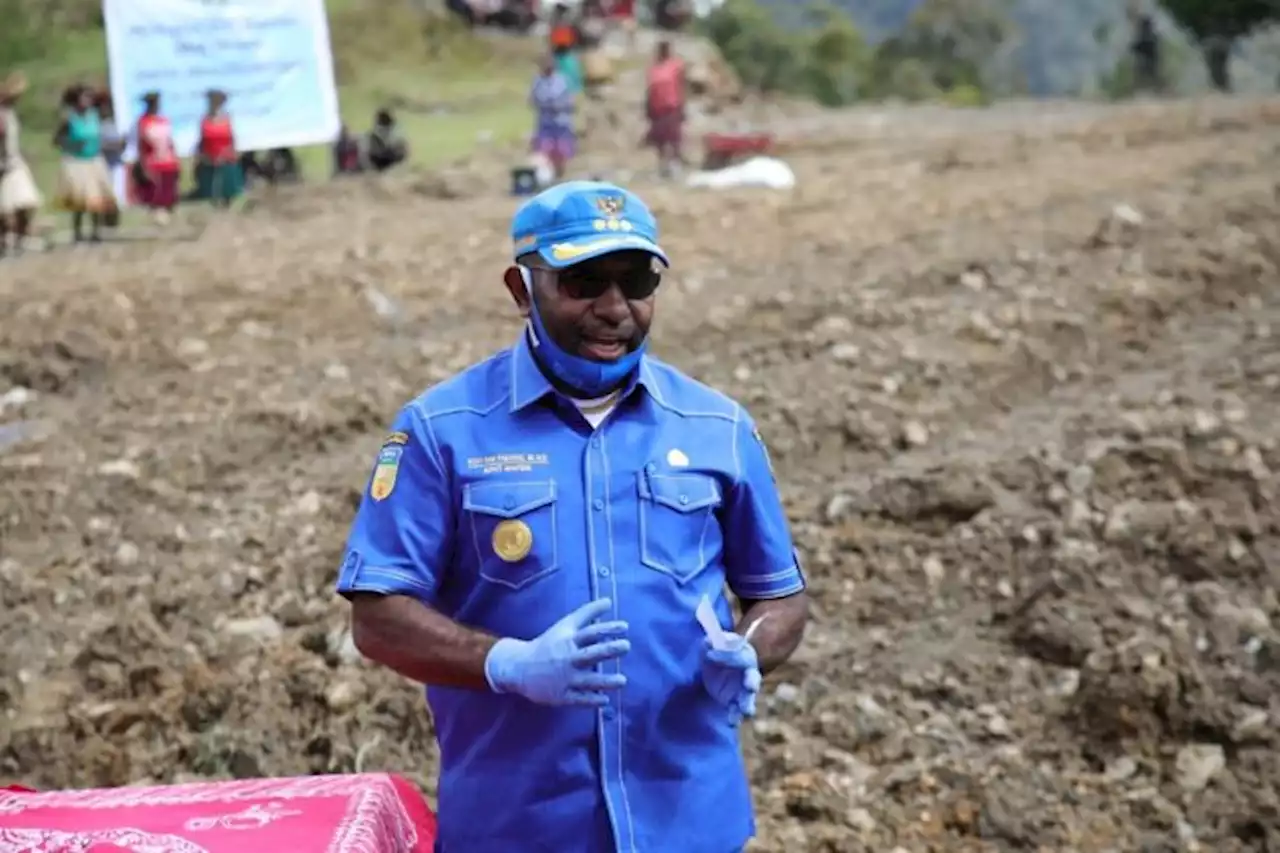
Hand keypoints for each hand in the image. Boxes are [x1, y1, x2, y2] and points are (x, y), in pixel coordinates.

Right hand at [484, 598, 629, 706]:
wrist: (520, 667)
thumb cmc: (548, 644)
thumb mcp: (565, 625)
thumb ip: (587, 614)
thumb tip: (609, 601)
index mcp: (568, 640)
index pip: (590, 632)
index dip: (608, 628)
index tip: (625, 627)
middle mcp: (568, 658)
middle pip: (590, 654)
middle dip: (608, 650)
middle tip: (626, 646)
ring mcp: (564, 678)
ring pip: (587, 680)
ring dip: (605, 681)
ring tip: (623, 680)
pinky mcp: (561, 696)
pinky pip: (578, 699)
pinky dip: (591, 700)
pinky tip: (605, 700)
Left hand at [701, 635, 761, 724]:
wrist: (717, 666)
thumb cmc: (717, 650)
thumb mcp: (712, 643)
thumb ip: (710, 643)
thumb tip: (708, 643)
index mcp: (746, 654)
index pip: (740, 655)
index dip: (727, 655)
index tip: (709, 654)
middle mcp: (749, 673)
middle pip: (753, 678)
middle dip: (752, 682)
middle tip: (750, 686)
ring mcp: (743, 690)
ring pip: (749, 698)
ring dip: (747, 705)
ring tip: (746, 711)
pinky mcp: (734, 702)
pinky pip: (736, 710)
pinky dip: (735, 716)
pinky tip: (731, 722)